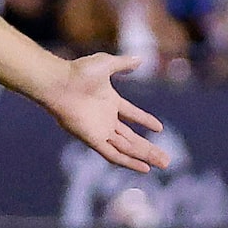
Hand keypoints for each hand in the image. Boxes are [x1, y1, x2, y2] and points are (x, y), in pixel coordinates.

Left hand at [41, 53, 171, 174]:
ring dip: (145, 156)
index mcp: (109, 101)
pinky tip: (143, 168)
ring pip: (127, 148)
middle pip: (132, 138)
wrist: (60, 83)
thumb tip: (141, 59)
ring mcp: (100, 130)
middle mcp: (105, 119)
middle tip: (166, 159)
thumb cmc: (78, 72)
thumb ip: (124, 63)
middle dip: (149, 149)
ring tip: (164, 163)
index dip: (144, 120)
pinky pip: (114, 155)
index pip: (131, 115)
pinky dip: (129, 162)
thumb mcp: (106, 63)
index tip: (159, 128)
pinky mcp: (93, 140)